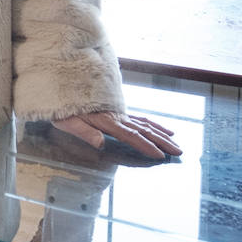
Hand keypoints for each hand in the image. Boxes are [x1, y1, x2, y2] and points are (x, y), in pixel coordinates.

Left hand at [52, 112, 181, 158]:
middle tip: (179, 152)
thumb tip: (100, 143)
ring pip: (145, 124)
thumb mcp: (67, 122)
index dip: (145, 146)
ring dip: (162, 134)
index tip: (159, 155)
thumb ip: (84, 132)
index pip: (130, 135)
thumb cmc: (62, 108)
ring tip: (177, 144)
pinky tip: (164, 129)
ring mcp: (119, 113)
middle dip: (162, 142)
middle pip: (144, 130)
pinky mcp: (118, 111)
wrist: (62, 86)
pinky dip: (154, 124)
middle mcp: (116, 116)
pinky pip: (140, 118)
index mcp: (106, 121)